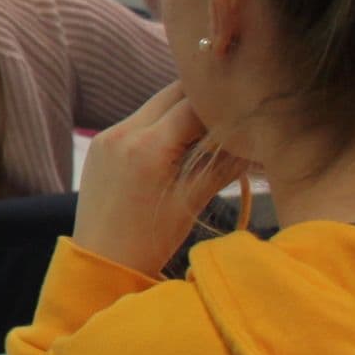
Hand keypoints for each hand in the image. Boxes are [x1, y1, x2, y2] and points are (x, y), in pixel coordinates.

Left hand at [73, 83, 250, 277]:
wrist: (99, 260)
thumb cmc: (150, 239)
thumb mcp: (192, 200)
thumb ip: (222, 164)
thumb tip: (254, 139)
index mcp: (148, 146)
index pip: (194, 103)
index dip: (221, 103)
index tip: (242, 108)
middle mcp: (123, 132)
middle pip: (172, 93)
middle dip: (202, 99)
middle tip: (228, 112)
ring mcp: (107, 136)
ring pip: (154, 105)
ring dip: (180, 111)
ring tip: (205, 131)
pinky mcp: (99, 144)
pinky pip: (137, 121)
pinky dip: (159, 124)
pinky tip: (177, 144)